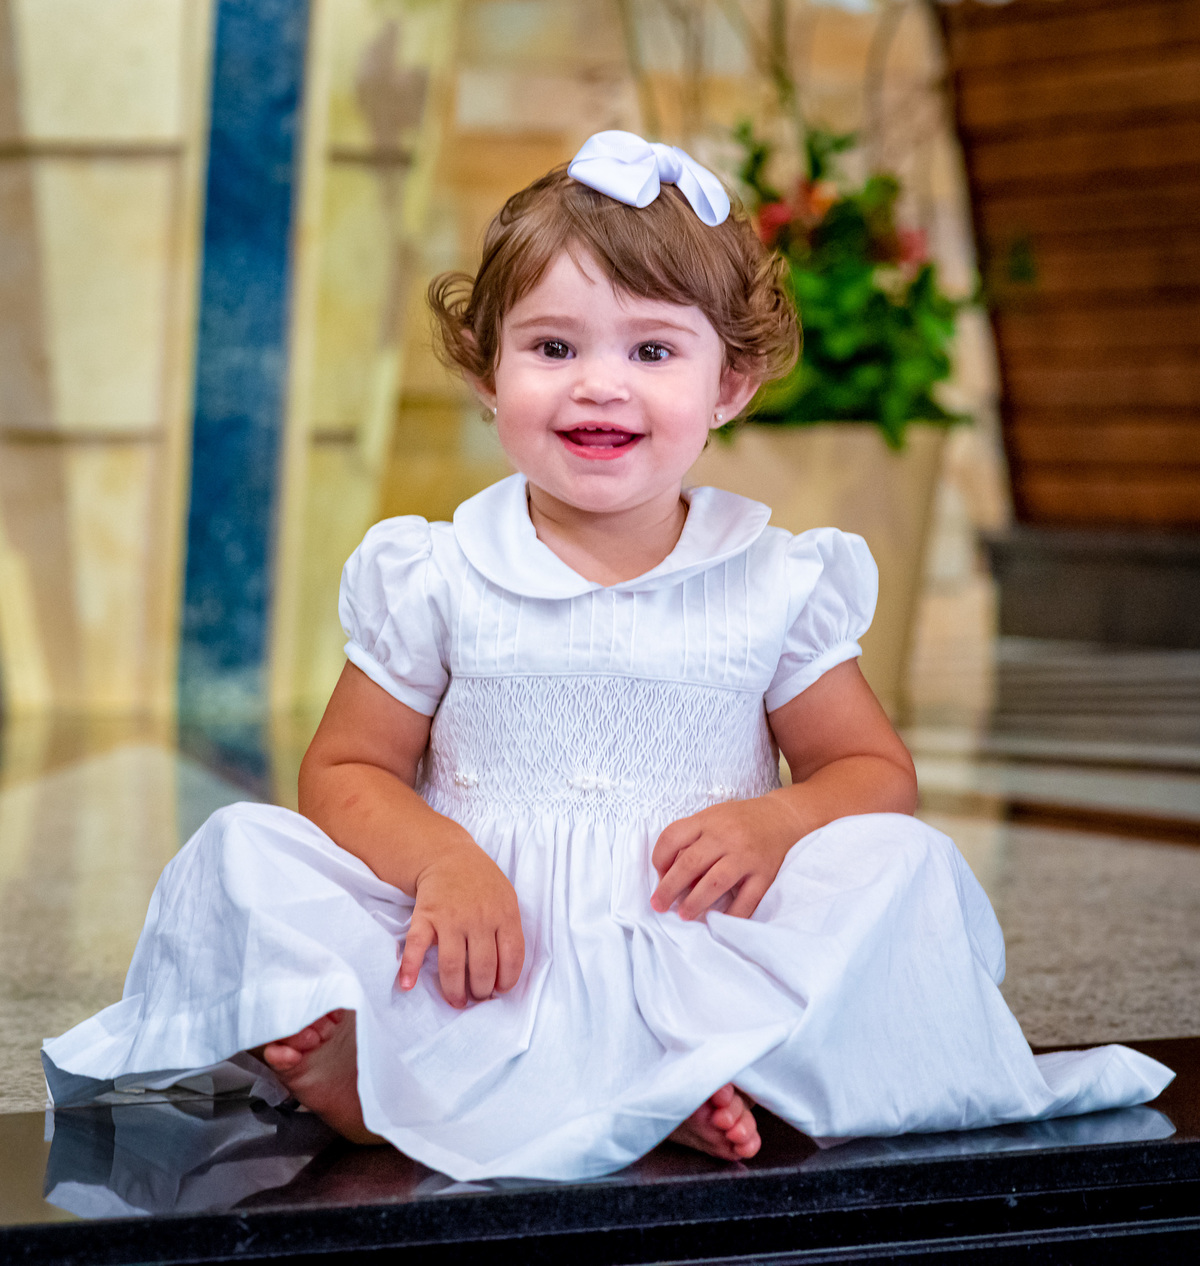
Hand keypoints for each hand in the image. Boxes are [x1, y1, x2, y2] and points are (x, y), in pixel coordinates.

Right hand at [398, 842, 524, 1006]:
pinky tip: (407, 985)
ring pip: (453, 965)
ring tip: (456, 1002)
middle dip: (480, 991)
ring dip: (454, 990)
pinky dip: (409, 967)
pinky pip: (416, 945)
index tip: (499, 991)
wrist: (448, 856)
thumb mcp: (507, 899)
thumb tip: (505, 974)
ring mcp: (450, 917)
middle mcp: (479, 918)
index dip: (507, 980)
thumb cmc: (481, 883)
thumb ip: (509, 931)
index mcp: (504, 914)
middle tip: (476, 998)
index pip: (512, 957)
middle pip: (482, 967)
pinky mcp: (425, 916)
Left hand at [650, 795, 801, 920]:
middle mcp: (725, 836)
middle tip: (658, 905)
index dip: (659, 859)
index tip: (659, 876)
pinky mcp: (765, 874)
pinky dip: (731, 914)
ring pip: (715, 882)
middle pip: (690, 863)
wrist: (783, 817)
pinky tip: (717, 922)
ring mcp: (746, 855)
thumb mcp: (713, 818)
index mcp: (708, 821)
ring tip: (683, 915)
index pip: (672, 837)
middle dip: (669, 888)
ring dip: (695, 902)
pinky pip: (747, 899)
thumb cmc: (740, 821)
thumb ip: (692, 840)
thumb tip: (669, 875)